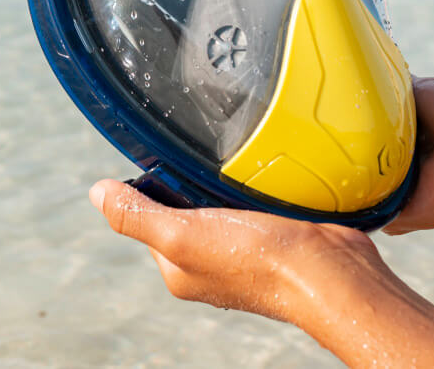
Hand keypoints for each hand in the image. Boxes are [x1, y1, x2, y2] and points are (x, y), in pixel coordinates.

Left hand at [89, 179, 433, 366]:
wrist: (336, 273)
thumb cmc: (261, 261)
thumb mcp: (183, 235)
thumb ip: (137, 215)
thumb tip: (97, 193)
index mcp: (178, 268)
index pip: (147, 213)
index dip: (154, 183)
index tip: (170, 161)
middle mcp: (206, 263)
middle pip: (182, 204)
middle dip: (190, 180)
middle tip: (207, 161)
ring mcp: (240, 250)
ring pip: (216, 200)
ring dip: (221, 180)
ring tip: (234, 166)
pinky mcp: (272, 234)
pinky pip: (249, 200)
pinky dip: (250, 185)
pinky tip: (260, 176)